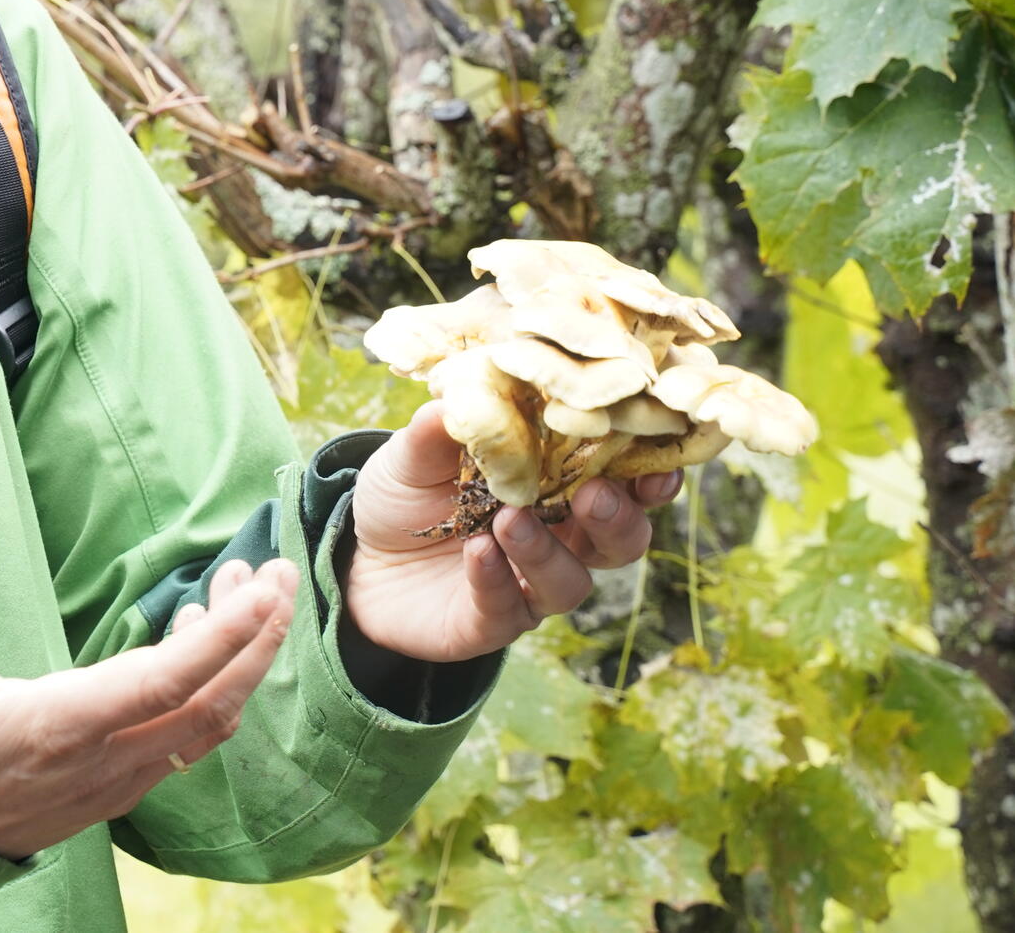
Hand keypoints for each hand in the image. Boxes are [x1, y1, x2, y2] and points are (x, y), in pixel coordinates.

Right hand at [0, 551, 296, 859]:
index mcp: (59, 725)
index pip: (164, 681)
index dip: (221, 637)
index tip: (261, 590)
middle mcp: (101, 759)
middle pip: (210, 704)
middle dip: (257, 639)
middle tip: (281, 574)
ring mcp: (114, 780)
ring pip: (206, 726)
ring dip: (240, 662)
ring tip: (249, 592)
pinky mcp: (114, 787)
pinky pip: (186, 740)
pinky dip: (213, 689)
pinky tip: (199, 640)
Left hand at [343, 400, 680, 662]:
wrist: (357, 559)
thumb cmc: (406, 496)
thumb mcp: (413, 453)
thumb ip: (441, 429)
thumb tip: (465, 391)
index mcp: (558, 488)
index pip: (621, 481)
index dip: (648, 473)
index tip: (657, 461)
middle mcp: (559, 540)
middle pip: (620, 539)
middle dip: (617, 518)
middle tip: (594, 493)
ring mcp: (528, 586)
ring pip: (569, 581)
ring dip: (546, 551)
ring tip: (510, 521)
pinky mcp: (491, 623)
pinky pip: (508, 610)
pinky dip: (496, 580)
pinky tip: (477, 553)